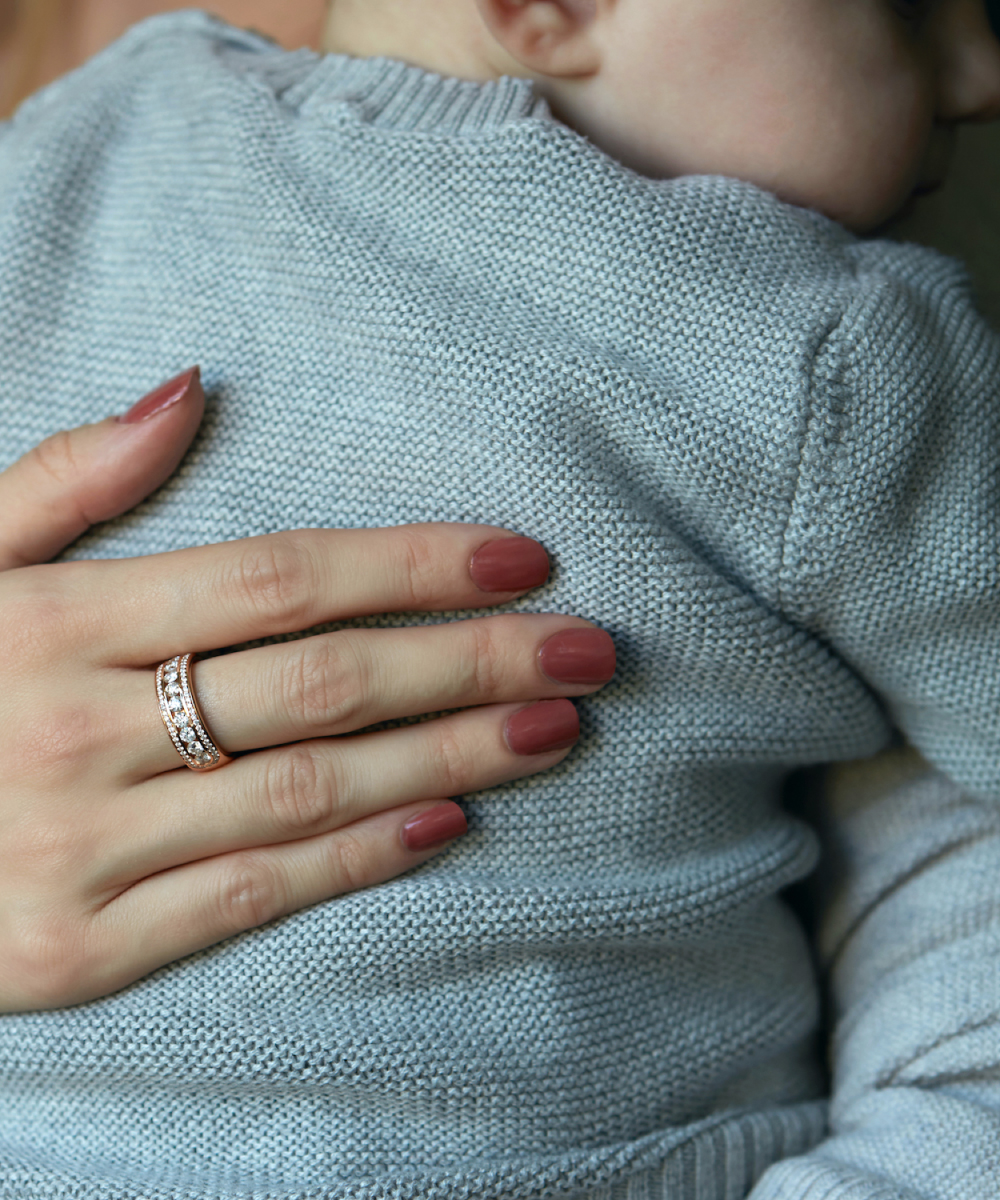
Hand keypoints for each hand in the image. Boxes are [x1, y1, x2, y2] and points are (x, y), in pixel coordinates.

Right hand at [0, 369, 614, 1012]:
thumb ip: (66, 479)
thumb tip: (190, 386)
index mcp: (53, 622)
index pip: (275, 579)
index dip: (408, 566)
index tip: (523, 558)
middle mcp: (76, 729)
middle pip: (319, 684)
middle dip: (469, 662)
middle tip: (591, 648)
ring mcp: (80, 847)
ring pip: (306, 791)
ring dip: (447, 758)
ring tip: (555, 727)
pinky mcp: (81, 948)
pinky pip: (247, 897)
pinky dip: (356, 859)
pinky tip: (448, 823)